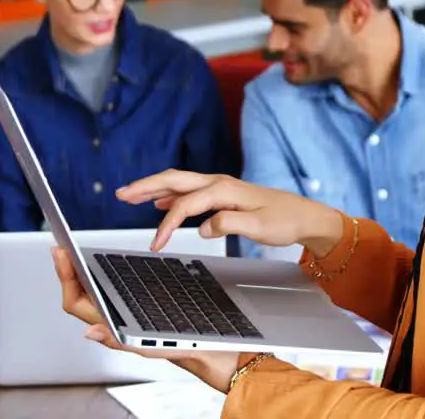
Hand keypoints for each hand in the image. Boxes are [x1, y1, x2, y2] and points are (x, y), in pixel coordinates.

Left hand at [52, 246, 239, 391]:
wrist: (215, 348)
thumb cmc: (187, 349)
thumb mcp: (155, 346)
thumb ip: (121, 340)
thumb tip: (88, 332)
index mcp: (114, 326)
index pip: (76, 303)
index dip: (65, 278)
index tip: (59, 251)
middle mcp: (115, 317)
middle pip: (80, 293)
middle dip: (68, 269)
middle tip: (61, 245)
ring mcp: (126, 309)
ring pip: (94, 289)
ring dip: (82, 270)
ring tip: (75, 250)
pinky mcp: (139, 302)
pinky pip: (114, 287)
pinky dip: (103, 272)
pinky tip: (103, 261)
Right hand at [116, 170, 345, 257]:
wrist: (304, 215)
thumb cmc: (284, 220)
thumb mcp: (259, 227)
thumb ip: (229, 224)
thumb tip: (203, 227)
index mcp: (223, 189)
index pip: (185, 205)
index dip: (167, 224)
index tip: (156, 244)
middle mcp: (218, 182)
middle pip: (173, 180)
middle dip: (145, 186)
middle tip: (121, 194)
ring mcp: (218, 187)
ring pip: (178, 183)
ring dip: (152, 188)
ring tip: (129, 194)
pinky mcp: (221, 194)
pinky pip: (188, 191)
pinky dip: (169, 195)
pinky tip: (159, 202)